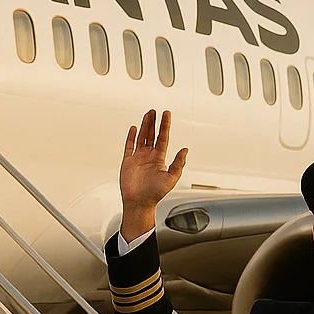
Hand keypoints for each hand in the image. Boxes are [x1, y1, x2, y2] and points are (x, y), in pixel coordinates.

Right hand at [119, 109, 187, 240]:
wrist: (139, 202)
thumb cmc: (155, 194)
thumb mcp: (171, 178)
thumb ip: (178, 164)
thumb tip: (185, 150)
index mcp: (159, 159)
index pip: (163, 138)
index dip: (165, 126)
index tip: (167, 114)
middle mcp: (149, 156)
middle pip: (152, 135)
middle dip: (154, 123)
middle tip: (155, 111)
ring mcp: (138, 158)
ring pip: (142, 137)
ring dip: (145, 126)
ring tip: (147, 114)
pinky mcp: (128, 161)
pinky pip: (129, 146)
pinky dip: (131, 137)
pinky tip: (134, 128)